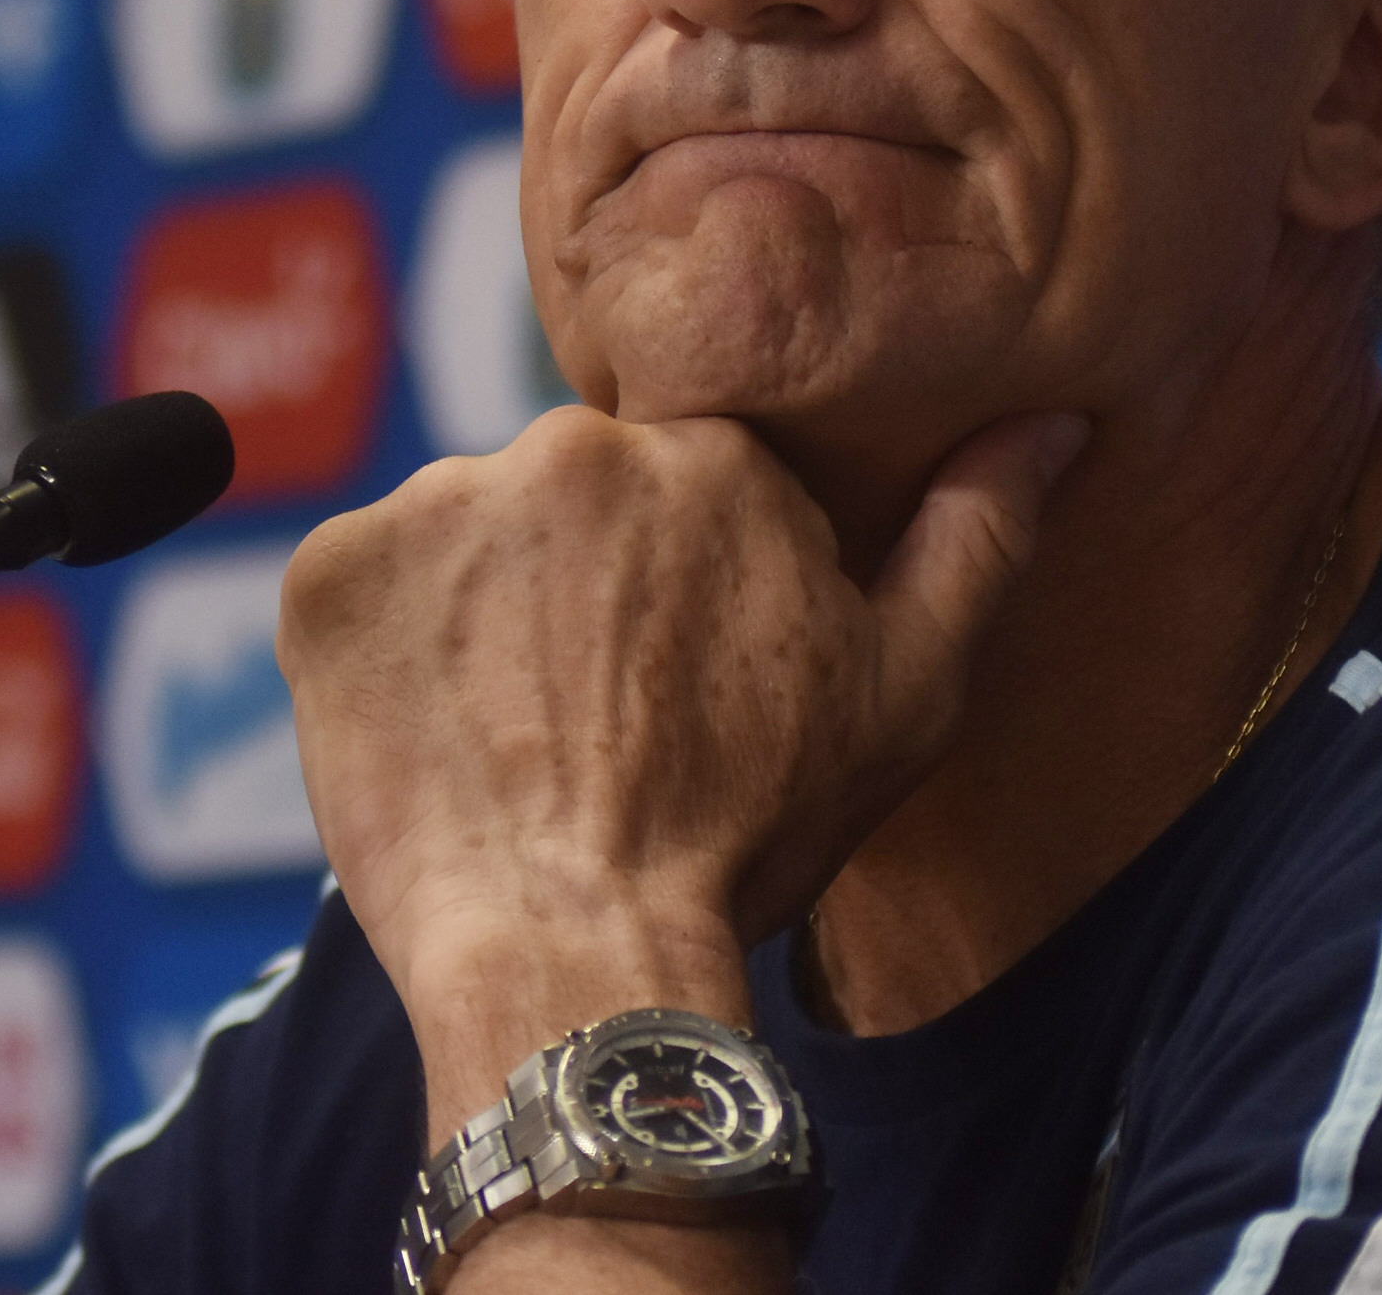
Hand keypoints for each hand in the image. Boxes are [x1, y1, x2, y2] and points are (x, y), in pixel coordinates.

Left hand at [277, 403, 1089, 1134]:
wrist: (576, 958)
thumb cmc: (750, 835)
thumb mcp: (910, 690)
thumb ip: (980, 535)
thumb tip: (1052, 422)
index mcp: (709, 450)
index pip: (676, 487)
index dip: (673, 591)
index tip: (670, 684)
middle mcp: (567, 443)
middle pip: (564, 503)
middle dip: (571, 594)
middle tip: (589, 723)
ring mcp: (435, 502)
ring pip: (460, 541)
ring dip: (475, 618)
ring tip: (509, 741)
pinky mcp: (328, 574)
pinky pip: (358, 587)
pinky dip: (383, 654)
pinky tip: (433, 740)